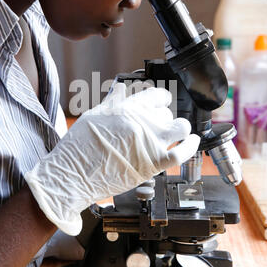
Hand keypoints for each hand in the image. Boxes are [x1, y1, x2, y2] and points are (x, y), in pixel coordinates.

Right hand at [25, 84, 199, 234]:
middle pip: (166, 113)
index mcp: (126, 108)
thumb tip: (121, 90)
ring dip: (179, 129)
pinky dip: (192, 146)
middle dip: (163, 119)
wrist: (72, 175)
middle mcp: (141, 122)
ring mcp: (150, 142)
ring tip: (175, 134)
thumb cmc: (78, 148)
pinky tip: (193, 142)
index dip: (160, 99)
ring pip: (180, 128)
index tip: (162, 102)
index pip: (155, 95)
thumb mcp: (93, 116)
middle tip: (157, 127)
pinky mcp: (154, 164)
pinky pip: (183, 152)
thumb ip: (112, 102)